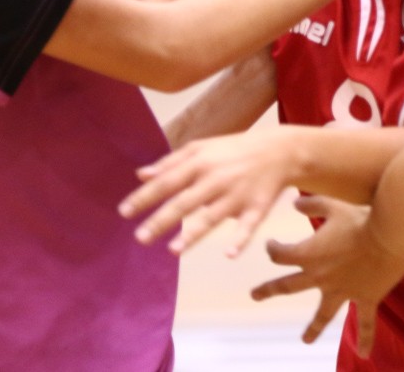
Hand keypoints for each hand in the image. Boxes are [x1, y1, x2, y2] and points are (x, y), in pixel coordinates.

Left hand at [119, 128, 295, 256]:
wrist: (279, 150)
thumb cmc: (233, 150)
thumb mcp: (202, 148)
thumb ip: (171, 161)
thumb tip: (140, 174)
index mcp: (200, 163)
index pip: (167, 182)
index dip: (145, 197)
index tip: (124, 213)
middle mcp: (216, 179)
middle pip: (185, 202)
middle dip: (162, 220)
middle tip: (139, 238)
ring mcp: (237, 195)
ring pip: (212, 217)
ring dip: (193, 234)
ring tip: (172, 251)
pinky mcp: (257, 208)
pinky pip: (248, 227)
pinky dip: (240, 240)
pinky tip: (228, 255)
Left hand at [251, 195, 403, 356]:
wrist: (390, 234)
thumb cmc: (360, 217)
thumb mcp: (332, 205)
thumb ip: (311, 204)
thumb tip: (293, 203)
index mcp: (309, 254)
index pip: (279, 255)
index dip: (272, 249)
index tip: (271, 245)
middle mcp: (320, 276)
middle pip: (287, 286)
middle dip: (268, 290)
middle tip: (254, 295)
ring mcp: (343, 290)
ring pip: (323, 314)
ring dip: (313, 328)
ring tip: (305, 341)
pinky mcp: (365, 297)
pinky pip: (365, 323)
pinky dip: (366, 339)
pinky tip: (363, 354)